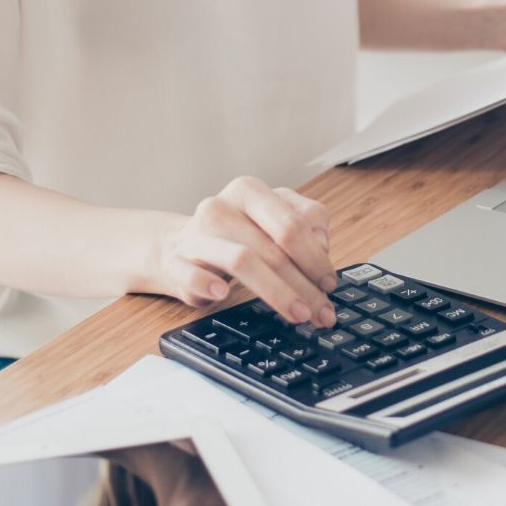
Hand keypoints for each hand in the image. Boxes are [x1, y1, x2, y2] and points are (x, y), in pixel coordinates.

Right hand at [152, 176, 337, 327]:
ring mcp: (196, 234)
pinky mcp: (175, 263)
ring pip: (243, 260)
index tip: (330, 283)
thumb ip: (303, 228)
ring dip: (276, 292)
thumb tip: (322, 252)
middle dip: (304, 284)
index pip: (294, 223)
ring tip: (298, 314)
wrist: (176, 248)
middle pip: (274, 247)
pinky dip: (208, 284)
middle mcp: (222, 206)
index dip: (317, 257)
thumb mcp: (270, 223)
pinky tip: (223, 294)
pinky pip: (191, 274)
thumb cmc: (235, 237)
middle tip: (322, 311)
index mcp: (251, 191)